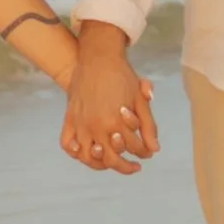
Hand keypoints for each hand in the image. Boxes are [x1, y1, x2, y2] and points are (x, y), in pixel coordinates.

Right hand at [61, 30, 158, 174]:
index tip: (147, 153)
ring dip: (101, 164)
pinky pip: (68, 144)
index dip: (144, 152)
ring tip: (110, 162)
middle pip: (112, 159)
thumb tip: (154, 150)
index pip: (134, 148)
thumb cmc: (122, 76)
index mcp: (116, 122)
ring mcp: (81, 124)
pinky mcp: (70, 119)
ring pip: (89, 157)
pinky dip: (75, 152)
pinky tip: (88, 152)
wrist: (98, 57)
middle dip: (126, 166)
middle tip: (134, 166)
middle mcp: (97, 126)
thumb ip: (148, 126)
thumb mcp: (140, 99)